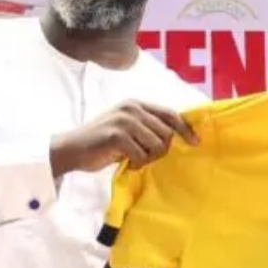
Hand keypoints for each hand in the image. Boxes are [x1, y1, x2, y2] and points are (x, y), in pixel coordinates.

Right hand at [50, 101, 196, 177]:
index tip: (196, 142)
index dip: (186, 128)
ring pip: (157, 145)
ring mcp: (125, 120)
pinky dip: (137, 163)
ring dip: (149, 157)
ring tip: (134, 158)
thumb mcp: (129, 129)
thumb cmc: (103, 143)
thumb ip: (149, 128)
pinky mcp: (117, 135)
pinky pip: (142, 155)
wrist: (71, 150)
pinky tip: (126, 162)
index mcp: (137, 104)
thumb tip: (178, 137)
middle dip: (161, 150)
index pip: (170, 114)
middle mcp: (132, 108)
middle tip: (145, 156)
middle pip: (167, 133)